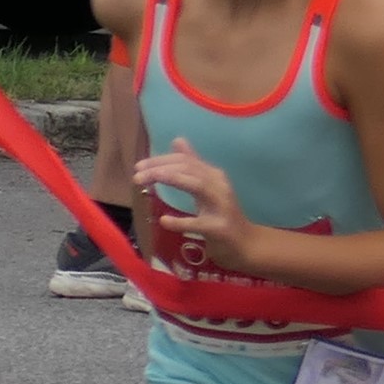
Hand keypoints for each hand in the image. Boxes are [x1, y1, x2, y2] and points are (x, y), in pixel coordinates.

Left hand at [130, 144, 253, 275]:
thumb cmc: (222, 215)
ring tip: (146, 181)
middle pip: (190, 169)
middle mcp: (219, 186)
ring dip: (170, 179)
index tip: (140, 166)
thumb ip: (193, 166)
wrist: (246, 243)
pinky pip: (198, 223)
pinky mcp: (219, 228)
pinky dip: (180, 221)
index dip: (162, 160)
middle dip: (160, 168)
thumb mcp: (207, 188)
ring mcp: (221, 206)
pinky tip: (164, 220)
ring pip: (197, 186)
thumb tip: (178, 140)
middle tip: (137, 174)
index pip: (187, 161)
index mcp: (214, 176)